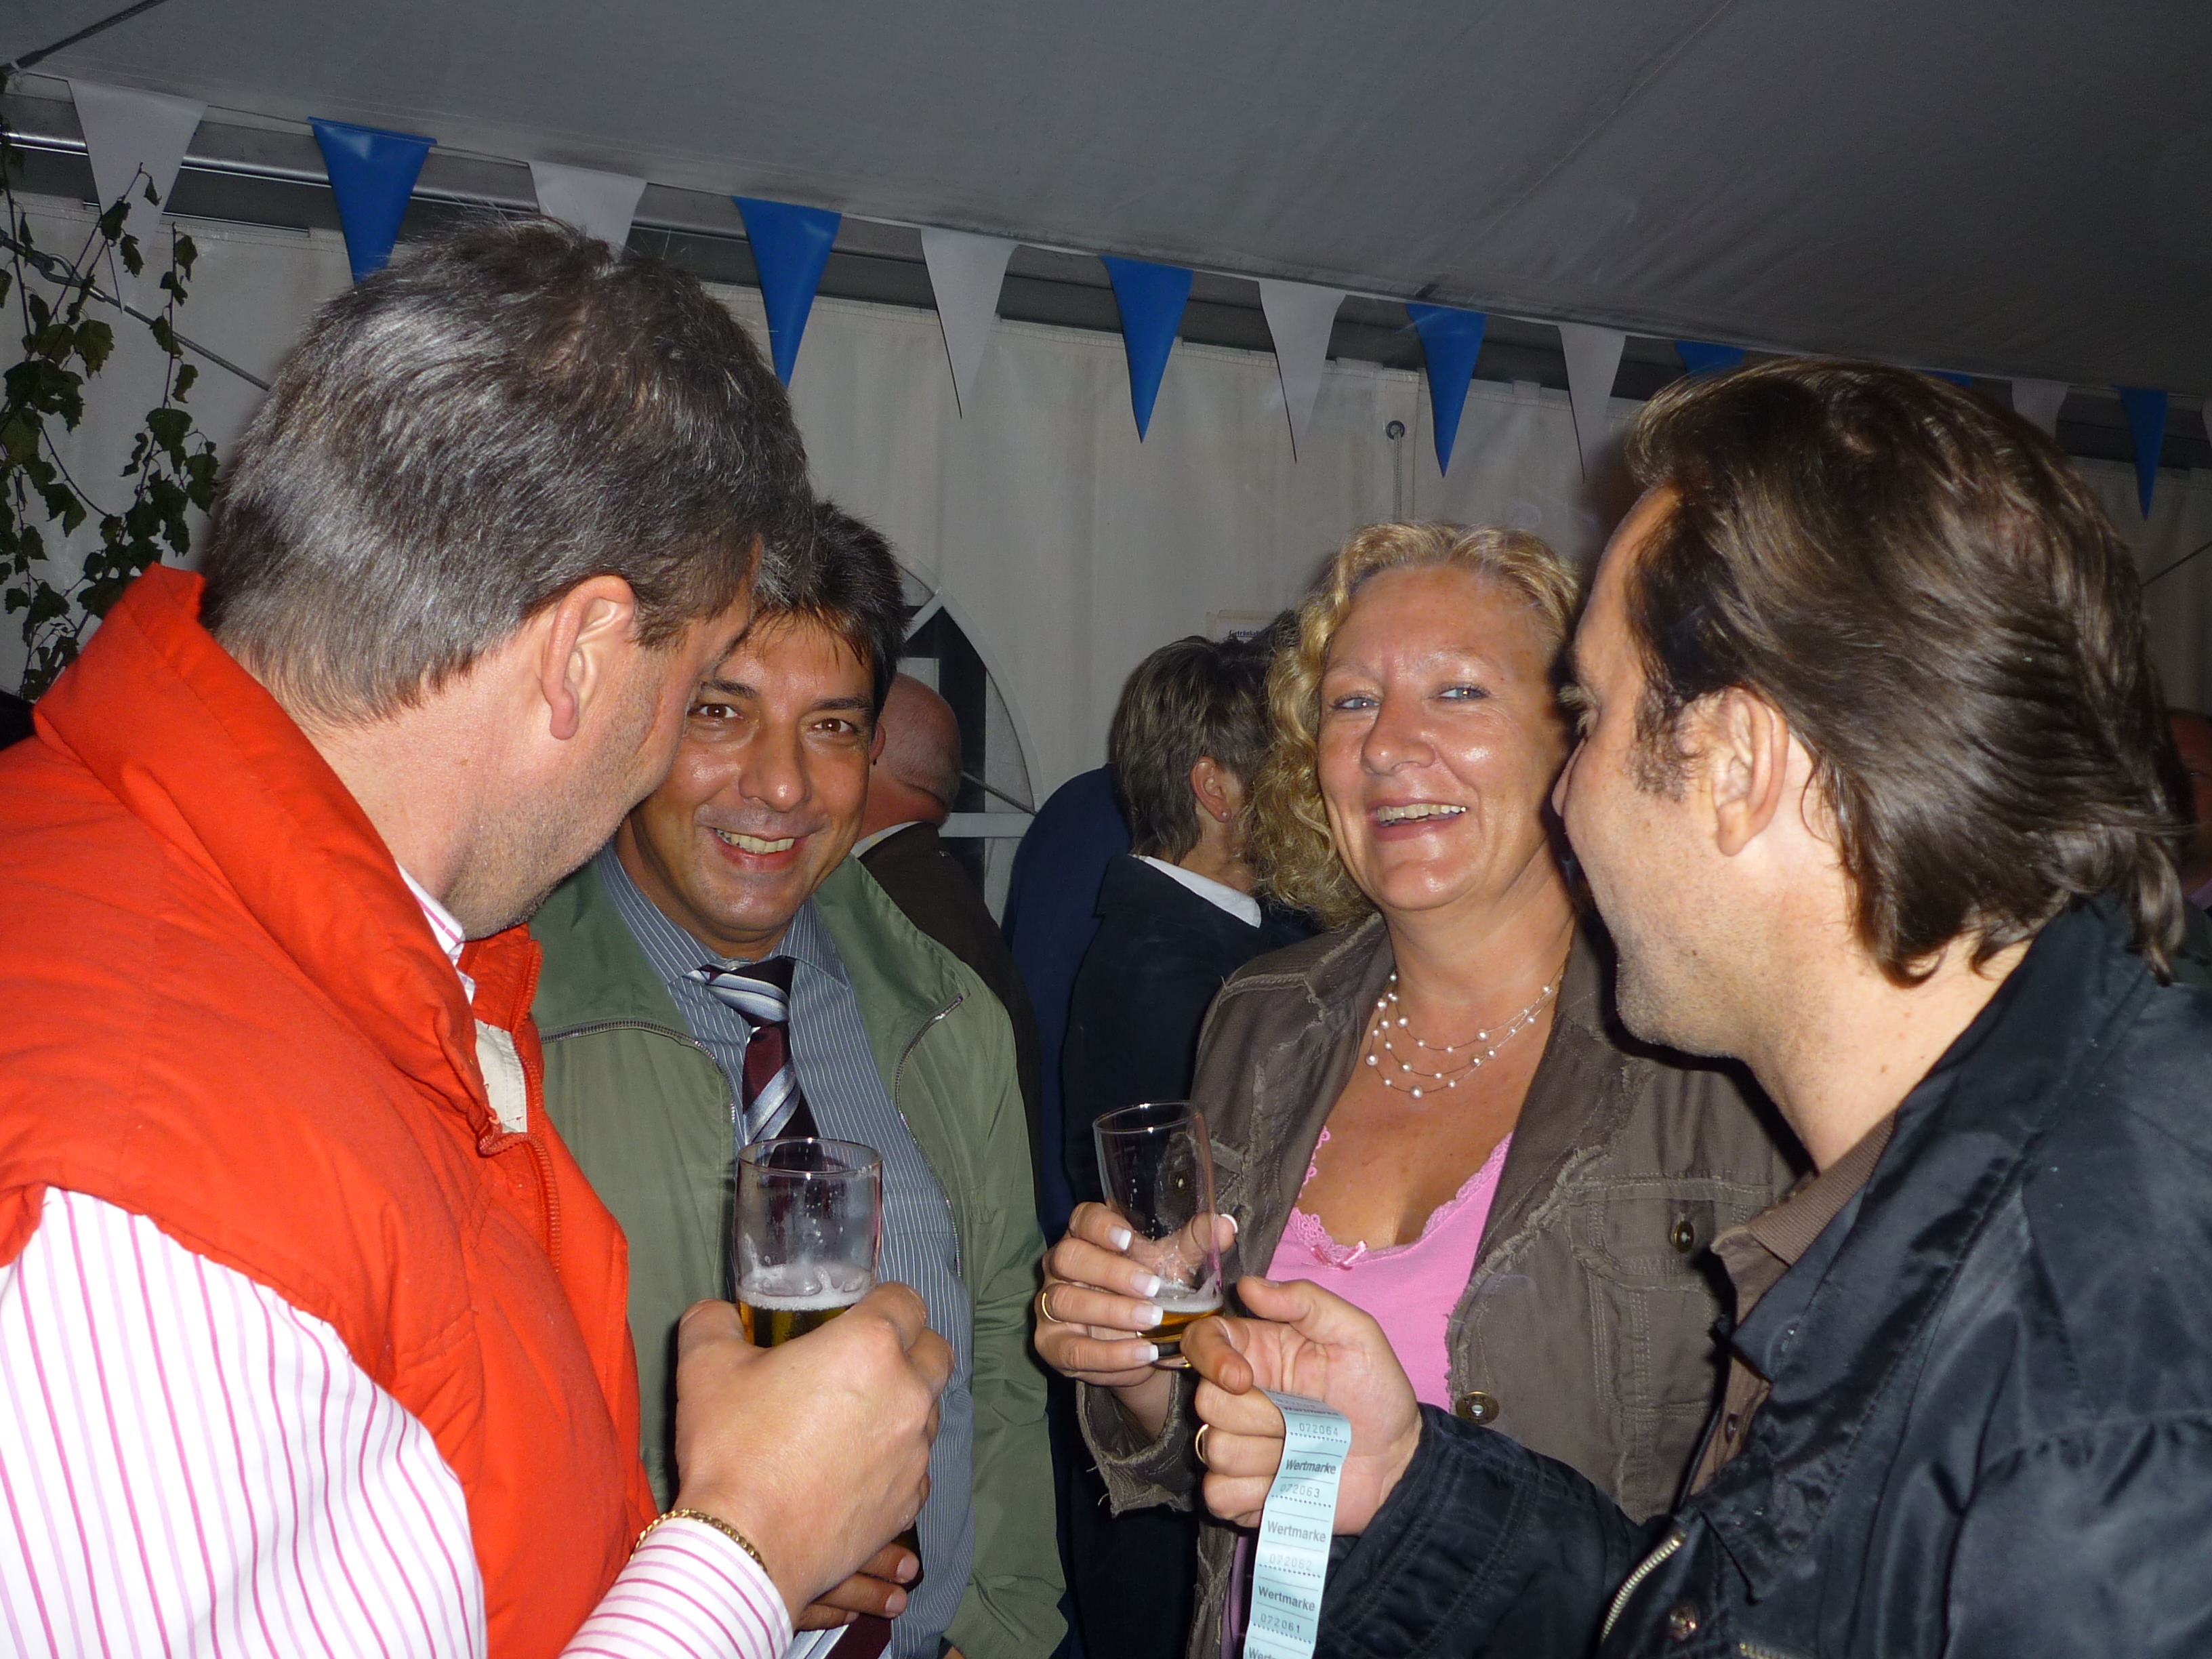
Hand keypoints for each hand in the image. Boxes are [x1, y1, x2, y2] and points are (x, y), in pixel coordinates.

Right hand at [671, 1284, 951, 1621]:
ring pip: (929, 1412)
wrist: (745, 1548)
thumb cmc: (731, 1450)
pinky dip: (897, 1462)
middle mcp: (907, 1393)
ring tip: (857, 1420)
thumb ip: (713, 1322)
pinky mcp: (909, 1502)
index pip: (906, 1301)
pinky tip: (858, 1470)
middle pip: (934, 1352)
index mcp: (870, 1346)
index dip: (883, 1302)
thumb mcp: (705, 1366)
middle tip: (864, 1364)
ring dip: (904, 1406)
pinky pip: (917, 1468)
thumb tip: (718, 1313)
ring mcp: (915, 1452)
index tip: (857, 1315)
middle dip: (910, 1349)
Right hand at [1035, 1203, 1237, 1438]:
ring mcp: (1050, 1306)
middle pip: (1068, 1257)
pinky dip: (1109, 1354)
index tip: (1128, 1237)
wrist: (1143, 1345)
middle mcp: (1060, 1267)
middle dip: (1109, 1271)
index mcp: (1087, 1236)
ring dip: (1110, 1312)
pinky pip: (1073, 1349)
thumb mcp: (1175, 1266)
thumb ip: (1196, 1243)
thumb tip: (1224, 1224)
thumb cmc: (1153, 1291)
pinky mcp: (1052, 1345)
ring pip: (1065, 1301)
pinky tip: (1142, 1353)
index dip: (1099, 1225)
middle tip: (1152, 1287)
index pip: (1081, 1218)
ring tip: (1153, 1321)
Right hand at [1184, 1276, 1421, 1534]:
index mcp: (1257, 1351)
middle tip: (1306, 1420)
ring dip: (1267, 1458)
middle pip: (1206, 1402)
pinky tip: (1289, 1485)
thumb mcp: (1355, 1334)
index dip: (1211, 1358)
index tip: (1243, 1379)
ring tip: (1306, 1453)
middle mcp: (1239, 1395)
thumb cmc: (1377, 1392)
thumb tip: (1247, 1285)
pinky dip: (1256, 1495)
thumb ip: (1305, 1301)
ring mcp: (1237, 1446)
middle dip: (1259, 1416)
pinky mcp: (1241, 1493)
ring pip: (1214, 1451)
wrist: (1397, 1462)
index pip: (1201, 1341)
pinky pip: (1219, 1495)